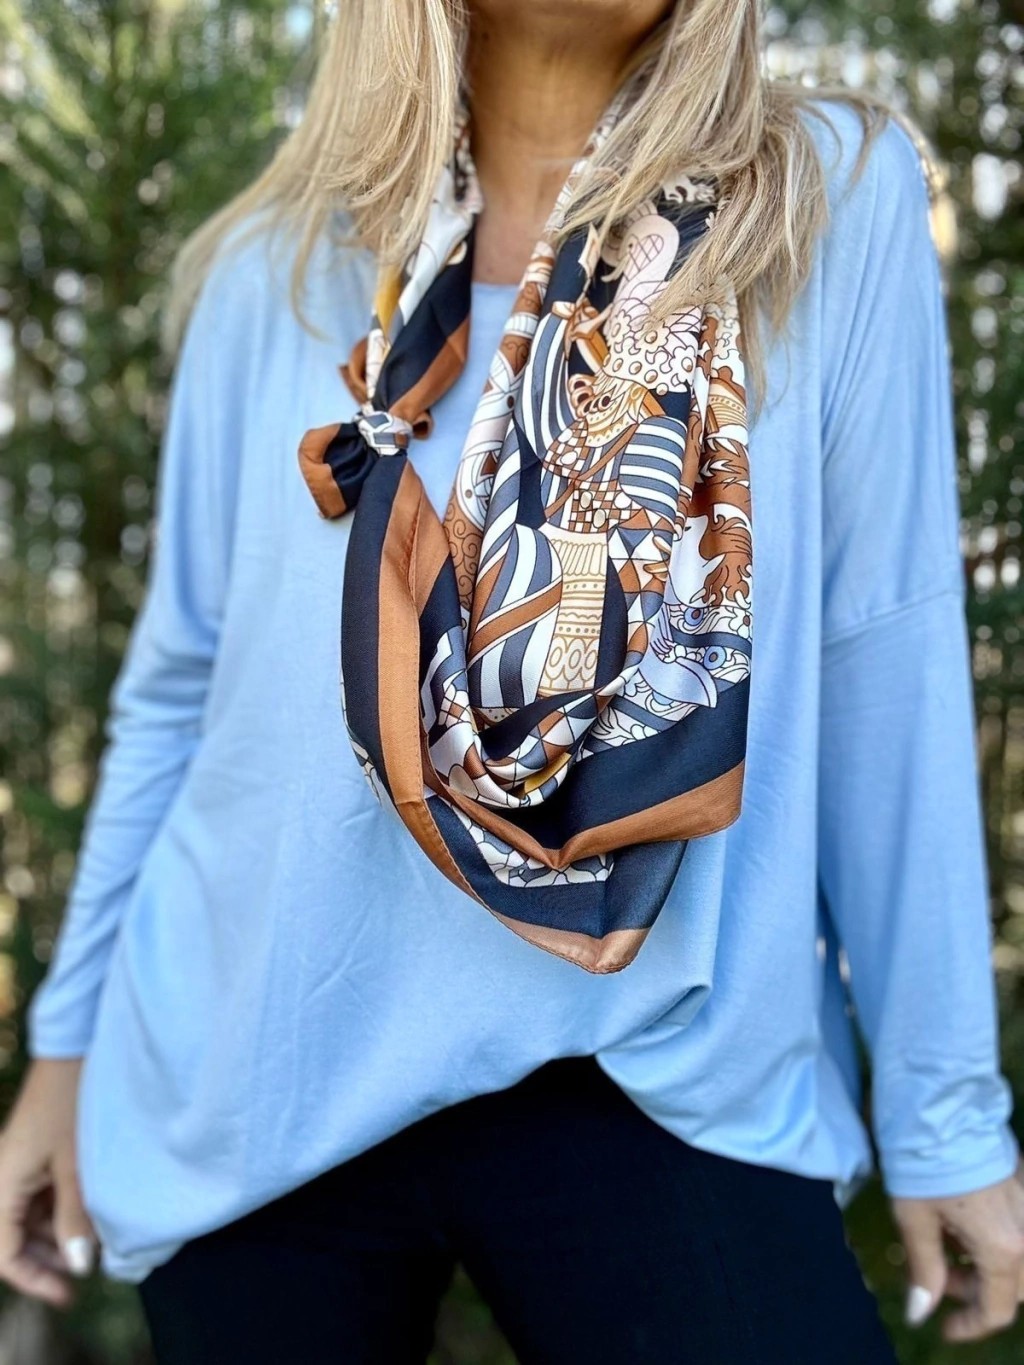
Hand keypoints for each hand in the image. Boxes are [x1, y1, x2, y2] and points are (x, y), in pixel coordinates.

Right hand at [0, 1058, 96, 1304]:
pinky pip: (42, 1191)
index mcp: (1, 1183)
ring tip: (98, 1242)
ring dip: (57, 1233)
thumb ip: (75, 1218)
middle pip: (14, 1237)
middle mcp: (4, 1175)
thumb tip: (78, 1266)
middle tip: (86, 1271)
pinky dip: (63, 1207)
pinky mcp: (39, 1148)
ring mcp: (21, 1161)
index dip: (34, 1278)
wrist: (77, 1044)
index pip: (3, 1253)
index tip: (68, 1294)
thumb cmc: (75, 1100)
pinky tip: (92, 1211)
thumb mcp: (78, 1165)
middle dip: (47, 1259)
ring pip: (30, 1215)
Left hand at [893, 1166, 1023, 1342]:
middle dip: (978, 1294)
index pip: (998, 1309)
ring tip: (945, 1249)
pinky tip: (960, 1226)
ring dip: (986, 1269)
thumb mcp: (915, 1219)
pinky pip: (1015, 1233)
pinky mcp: (1020, 1190)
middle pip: (1014, 1288)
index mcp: (1002, 1249)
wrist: (943, 1108)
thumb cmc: (924, 1163)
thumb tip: (921, 1313)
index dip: (970, 1325)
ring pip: (1017, 1262)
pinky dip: (992, 1244)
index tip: (944, 1328)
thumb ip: (924, 1270)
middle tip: (940, 1280)